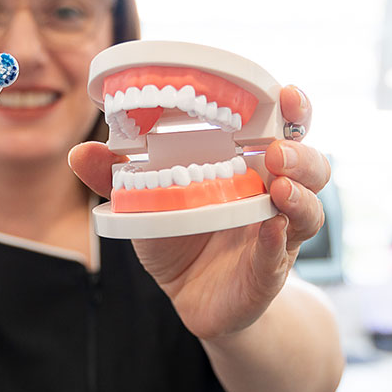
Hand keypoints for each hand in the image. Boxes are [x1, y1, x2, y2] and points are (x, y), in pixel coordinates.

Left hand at [69, 86, 328, 340]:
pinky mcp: (268, 273)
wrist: (192, 299)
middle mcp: (274, 195)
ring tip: (279, 187)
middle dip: (300, 152)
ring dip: (299, 195)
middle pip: (311, 166)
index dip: (291, 108)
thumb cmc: (178, 238)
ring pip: (310, 211)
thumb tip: (80, 151)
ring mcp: (279, 235)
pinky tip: (269, 228)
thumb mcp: (146, 203)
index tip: (283, 92)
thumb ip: (115, 176)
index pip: (284, 128)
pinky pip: (279, 256)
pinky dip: (275, 241)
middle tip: (276, 148)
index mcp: (250, 166)